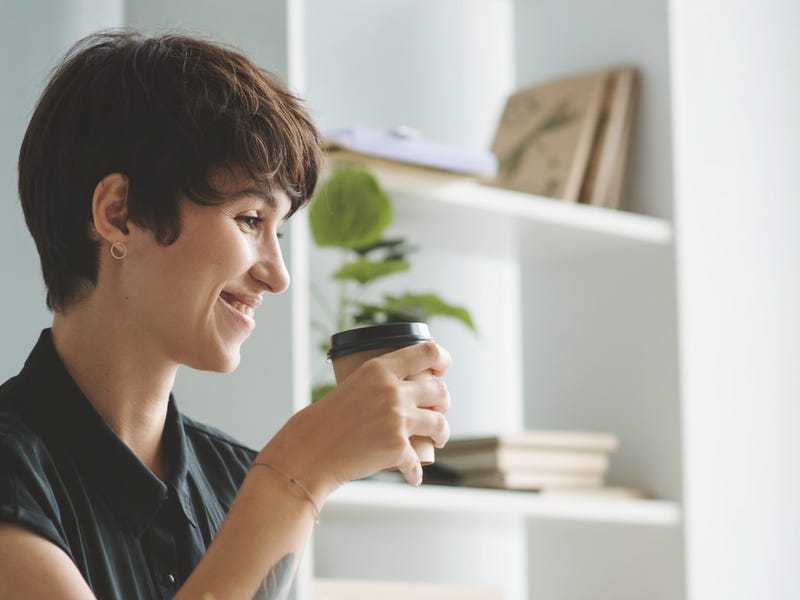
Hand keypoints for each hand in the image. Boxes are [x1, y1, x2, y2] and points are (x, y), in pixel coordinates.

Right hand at [259, 341, 451, 500]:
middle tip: (438, 410)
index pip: (428, 352)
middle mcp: (393, 391)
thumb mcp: (353, 387)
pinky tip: (413, 476)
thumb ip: (378, 385)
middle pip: (440, 391)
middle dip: (443, 402)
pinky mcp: (397, 449)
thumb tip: (399, 392)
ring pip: (440, 424)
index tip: (442, 368)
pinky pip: (417, 462)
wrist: (309, 452)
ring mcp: (397, 420)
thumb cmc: (324, 421)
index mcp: (380, 369)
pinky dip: (415, 472)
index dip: (443, 359)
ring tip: (438, 439)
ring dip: (442, 433)